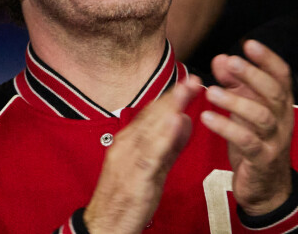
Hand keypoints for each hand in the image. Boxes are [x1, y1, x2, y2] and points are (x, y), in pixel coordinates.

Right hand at [84, 75, 201, 233]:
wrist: (104, 227)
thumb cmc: (126, 199)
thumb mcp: (152, 168)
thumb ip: (169, 146)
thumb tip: (184, 121)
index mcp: (128, 140)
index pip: (151, 113)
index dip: (170, 97)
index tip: (187, 82)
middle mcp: (126, 144)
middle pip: (152, 116)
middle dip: (174, 96)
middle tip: (192, 79)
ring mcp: (128, 158)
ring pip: (152, 128)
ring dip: (171, 107)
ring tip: (186, 90)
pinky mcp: (135, 176)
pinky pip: (151, 153)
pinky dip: (164, 135)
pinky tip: (176, 121)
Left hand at [202, 40, 293, 215]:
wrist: (266, 187)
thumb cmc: (254, 139)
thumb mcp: (243, 108)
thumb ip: (233, 82)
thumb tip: (221, 58)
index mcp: (280, 103)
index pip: (281, 76)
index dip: (268, 59)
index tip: (249, 43)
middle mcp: (282, 118)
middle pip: (274, 92)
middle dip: (252, 75)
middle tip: (231, 62)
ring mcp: (275, 140)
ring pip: (261, 116)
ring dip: (235, 101)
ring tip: (211, 91)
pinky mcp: (262, 160)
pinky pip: (246, 141)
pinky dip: (226, 128)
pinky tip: (206, 117)